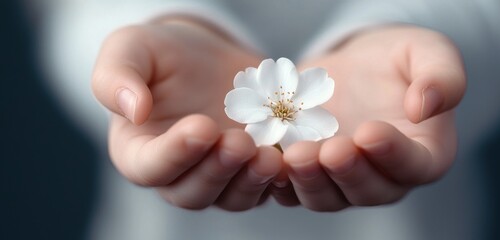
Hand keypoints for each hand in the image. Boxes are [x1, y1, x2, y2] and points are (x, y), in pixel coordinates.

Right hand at [91, 19, 281, 210]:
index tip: (201, 128)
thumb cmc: (161, 54)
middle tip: (241, 142)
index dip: (175, 154)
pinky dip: (278, 178)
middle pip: (193, 192)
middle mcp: (177, 174)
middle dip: (219, 170)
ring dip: (250, 181)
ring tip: (269, 155)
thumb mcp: (130, 49)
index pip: (150, 167)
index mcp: (138, 151)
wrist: (206, 58)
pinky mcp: (249, 171)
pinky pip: (264, 186)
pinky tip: (292, 157)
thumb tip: (131, 109)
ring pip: (232, 197)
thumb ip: (116, 77)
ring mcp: (217, 176)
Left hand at [273, 25, 465, 210]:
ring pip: (327, 197)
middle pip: (368, 191)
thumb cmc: (398, 61)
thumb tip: (425, 107)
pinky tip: (267, 158)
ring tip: (295, 154)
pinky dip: (278, 179)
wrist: (356, 67)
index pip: (415, 166)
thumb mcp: (428, 53)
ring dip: (310, 181)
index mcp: (424, 154)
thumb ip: (441, 77)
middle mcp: (384, 177)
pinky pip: (292, 188)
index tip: (370, 132)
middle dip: (346, 172)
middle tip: (328, 149)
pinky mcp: (310, 174)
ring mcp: (342, 180)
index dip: (393, 155)